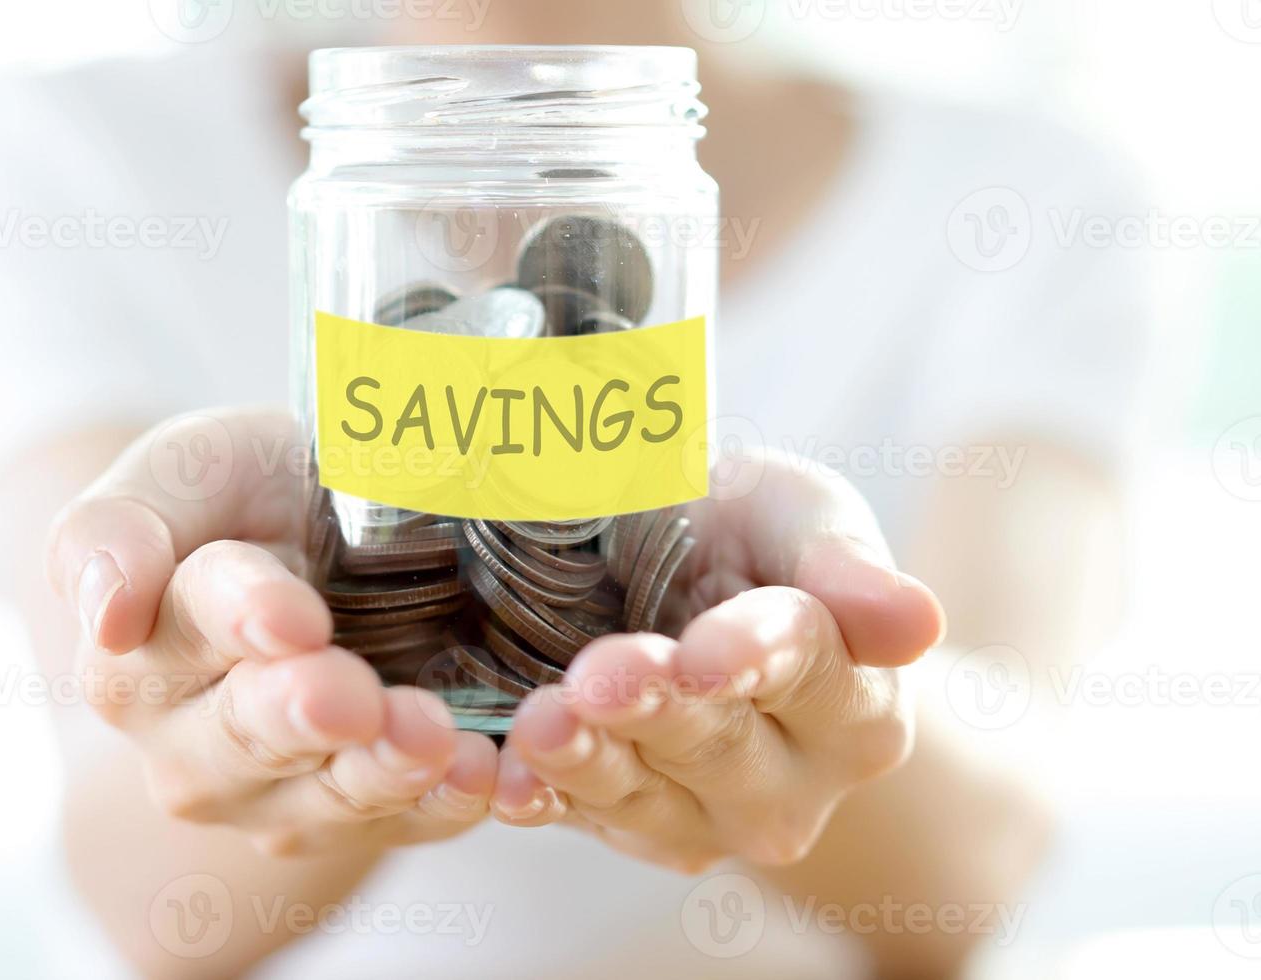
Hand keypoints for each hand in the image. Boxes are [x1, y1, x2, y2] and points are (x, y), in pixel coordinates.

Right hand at [45, 410, 495, 857]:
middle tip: (353, 695)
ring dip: (381, 772)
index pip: (188, 629)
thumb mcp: (189, 473)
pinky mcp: (360, 823)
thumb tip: (107, 612)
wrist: (330, 544)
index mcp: (139, 654)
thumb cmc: (252, 498)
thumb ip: (120, 525)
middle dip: (303, 715)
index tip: (292, 618)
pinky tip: (481, 774)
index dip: (242, 620)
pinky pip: (403, 827)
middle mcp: (194, 745)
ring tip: (430, 737)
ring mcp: (275, 799)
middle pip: (249, 735)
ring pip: (326, 799)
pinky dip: (444, 805)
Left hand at [495, 453, 945, 872]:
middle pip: (722, 746)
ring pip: (646, 796)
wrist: (680, 581)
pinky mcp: (628, 827)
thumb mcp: (798, 513)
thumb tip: (919, 621)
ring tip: (542, 723)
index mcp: (859, 704)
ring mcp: (707, 818)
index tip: (709, 650)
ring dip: (590, 761)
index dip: (758, 657)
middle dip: (660, 710)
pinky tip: (502, 779)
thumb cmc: (751, 539)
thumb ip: (846, 562)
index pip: (813, 675)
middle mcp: (794, 781)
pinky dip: (536, 798)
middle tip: (603, 676)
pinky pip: (579, 819)